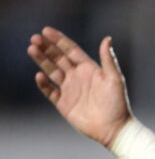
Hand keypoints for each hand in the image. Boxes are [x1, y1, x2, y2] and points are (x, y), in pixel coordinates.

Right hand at [27, 27, 131, 148]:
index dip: (59, 40)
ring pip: (51, 71)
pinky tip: (39, 75)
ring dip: (42, 60)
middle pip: (58, 59)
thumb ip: (109, 59)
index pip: (71, 50)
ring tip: (32, 48)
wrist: (114, 128)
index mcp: (89, 69)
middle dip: (47, 48)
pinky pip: (50, 91)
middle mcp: (78, 77)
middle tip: (35, 37)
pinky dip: (43, 84)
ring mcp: (70, 90)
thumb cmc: (118, 104)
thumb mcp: (115, 79)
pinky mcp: (64, 104)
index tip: (46, 30)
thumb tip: (107, 38)